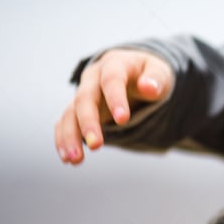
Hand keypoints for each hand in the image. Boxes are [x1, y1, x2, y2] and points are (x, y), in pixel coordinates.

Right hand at [54, 48, 173, 164]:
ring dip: (70, 136)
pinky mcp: (79, 110)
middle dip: (88, 122)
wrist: (136, 72)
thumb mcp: (160, 72)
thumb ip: (156, 79)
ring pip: (70, 113)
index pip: (111, 80)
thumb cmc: (150, 75)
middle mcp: (93, 78)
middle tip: (96, 146)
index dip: (115, 99)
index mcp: (114, 64)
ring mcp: (84, 94)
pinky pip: (66, 123)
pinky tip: (67, 158)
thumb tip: (149, 88)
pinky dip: (64, 139)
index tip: (122, 120)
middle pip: (85, 98)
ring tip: (75, 159)